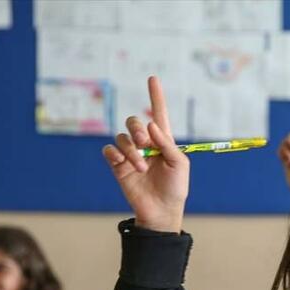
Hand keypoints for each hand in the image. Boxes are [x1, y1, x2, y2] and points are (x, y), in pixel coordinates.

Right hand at [101, 76, 188, 232]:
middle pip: (133, 122)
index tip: (153, 78)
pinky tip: (123, 163)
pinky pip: (109, 151)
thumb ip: (167, 144)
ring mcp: (131, 155)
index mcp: (163, 141)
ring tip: (141, 166)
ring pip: (122, 138)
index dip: (156, 96)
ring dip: (130, 150)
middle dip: (137, 129)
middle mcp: (145, 144)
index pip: (158, 114)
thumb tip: (151, 124)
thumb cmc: (175, 188)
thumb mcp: (179, 164)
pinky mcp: (118, 166)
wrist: (162, 210)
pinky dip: (115, 154)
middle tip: (144, 142)